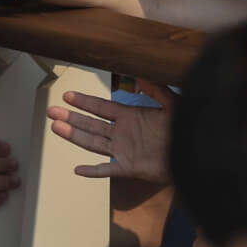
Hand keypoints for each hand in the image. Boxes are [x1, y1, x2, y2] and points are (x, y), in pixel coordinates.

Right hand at [47, 82, 174, 181]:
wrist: (195, 153)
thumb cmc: (185, 129)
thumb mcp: (171, 103)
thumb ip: (156, 88)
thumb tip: (140, 74)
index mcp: (130, 117)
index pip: (101, 107)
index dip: (84, 102)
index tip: (68, 96)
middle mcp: (122, 133)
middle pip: (91, 124)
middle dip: (71, 117)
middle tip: (51, 111)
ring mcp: (124, 151)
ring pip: (93, 142)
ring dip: (74, 135)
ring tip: (56, 127)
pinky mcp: (129, 167)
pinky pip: (107, 169)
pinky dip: (93, 171)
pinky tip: (79, 170)